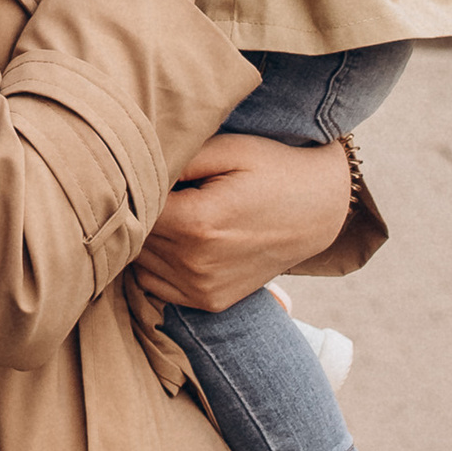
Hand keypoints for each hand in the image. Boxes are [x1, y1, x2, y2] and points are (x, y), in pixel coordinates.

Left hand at [131, 131, 354, 312]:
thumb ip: (176, 158)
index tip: (144, 168)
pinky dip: (155, 262)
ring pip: (139, 261)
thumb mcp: (228, 148)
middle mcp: (196, 264)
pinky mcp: (209, 302)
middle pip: (133, 236)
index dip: (132, 184)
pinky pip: (155, 284)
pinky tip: (177, 237)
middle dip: (137, 210)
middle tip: (159, 185)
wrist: (320, 210)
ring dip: (145, 237)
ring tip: (173, 210)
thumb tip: (130, 169)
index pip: (132, 207)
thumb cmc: (272, 169)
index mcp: (197, 224)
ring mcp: (203, 289)